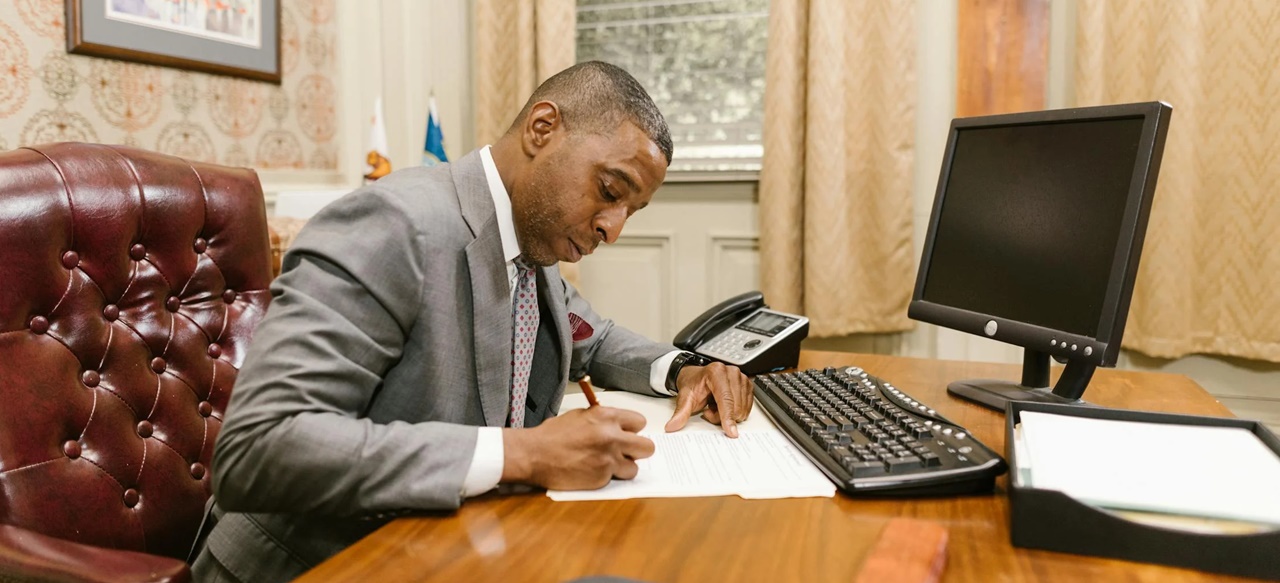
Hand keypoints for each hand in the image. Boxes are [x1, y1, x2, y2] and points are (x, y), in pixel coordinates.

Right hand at [501, 406, 654, 489]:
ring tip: (607, 465)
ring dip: (623, 467)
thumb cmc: (552, 435)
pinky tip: (592, 471)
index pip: (640, 422)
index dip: (633, 430)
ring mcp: (608, 459)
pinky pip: (616, 479)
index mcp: (606, 416)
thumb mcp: (580, 416)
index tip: (627, 434)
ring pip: (634, 467)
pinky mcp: (602, 477)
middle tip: (626, 452)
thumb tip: (618, 426)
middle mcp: (611, 436)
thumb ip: (603, 420)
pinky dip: (607, 478)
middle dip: (638, 450)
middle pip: (647, 447)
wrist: (534, 454)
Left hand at [664, 362, 752, 437]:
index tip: (731, 431)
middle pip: (734, 406)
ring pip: (741, 409)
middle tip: (708, 409)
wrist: (696, 377)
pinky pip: (747, 408)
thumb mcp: (684, 398)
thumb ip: (680, 413)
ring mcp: (742, 378)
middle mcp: (731, 372)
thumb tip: (672, 426)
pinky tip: (724, 405)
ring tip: (715, 405)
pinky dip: (735, 411)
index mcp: (716, 372)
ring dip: (728, 414)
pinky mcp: (748, 385)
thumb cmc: (693, 384)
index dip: (728, 417)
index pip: (726, 399)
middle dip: (721, 416)